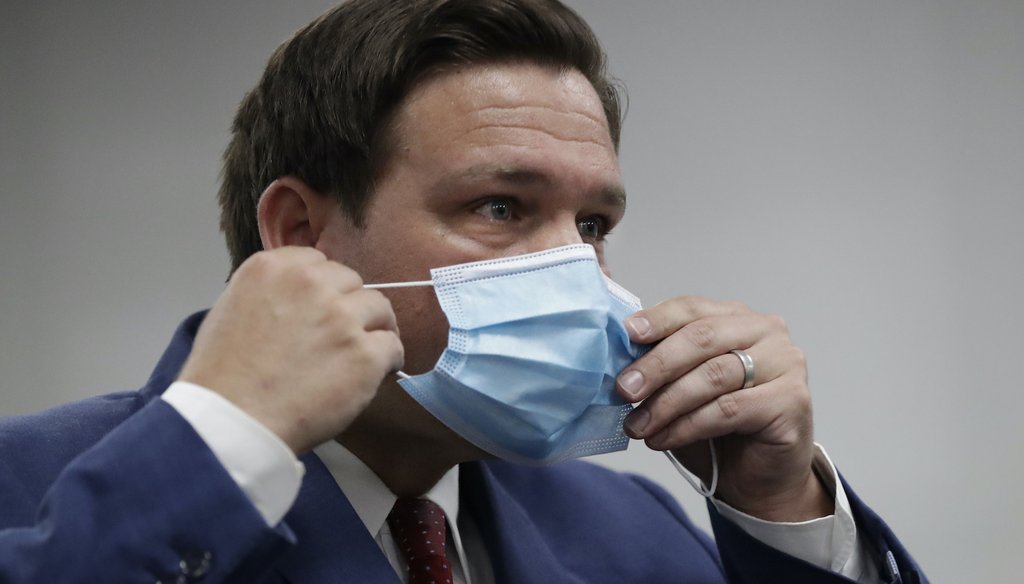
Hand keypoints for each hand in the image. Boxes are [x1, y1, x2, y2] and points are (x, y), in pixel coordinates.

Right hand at [178, 247, 403, 454]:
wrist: (233, 420)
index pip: (318, 262)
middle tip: (341, 336)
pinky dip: (389, 360)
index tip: (324, 308)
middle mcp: (310, 283)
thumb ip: (270, 293)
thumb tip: (298, 299)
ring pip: (380, 308)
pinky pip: (393, 345)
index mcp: (273, 268)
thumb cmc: (222, 378)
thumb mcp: (230, 310)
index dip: (325, 288)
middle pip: (352, 282)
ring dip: (374, 329)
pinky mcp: (364, 353)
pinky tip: (375, 375)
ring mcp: (341, 317)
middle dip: (349, 306)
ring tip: (363, 355)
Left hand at [617, 297, 831, 521]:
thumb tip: (618, 355)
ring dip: (667, 402)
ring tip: (637, 425)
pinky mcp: (792, 401)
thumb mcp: (682, 386)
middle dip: (657, 365)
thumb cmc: (717, 427)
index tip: (626, 334)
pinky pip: (728, 409)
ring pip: (714, 375)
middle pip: (702, 338)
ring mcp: (785, 364)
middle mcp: (767, 332)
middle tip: (623, 389)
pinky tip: (663, 439)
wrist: (757, 477)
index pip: (692, 308)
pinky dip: (688, 425)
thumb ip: (662, 363)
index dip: (657, 319)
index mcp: (736, 317)